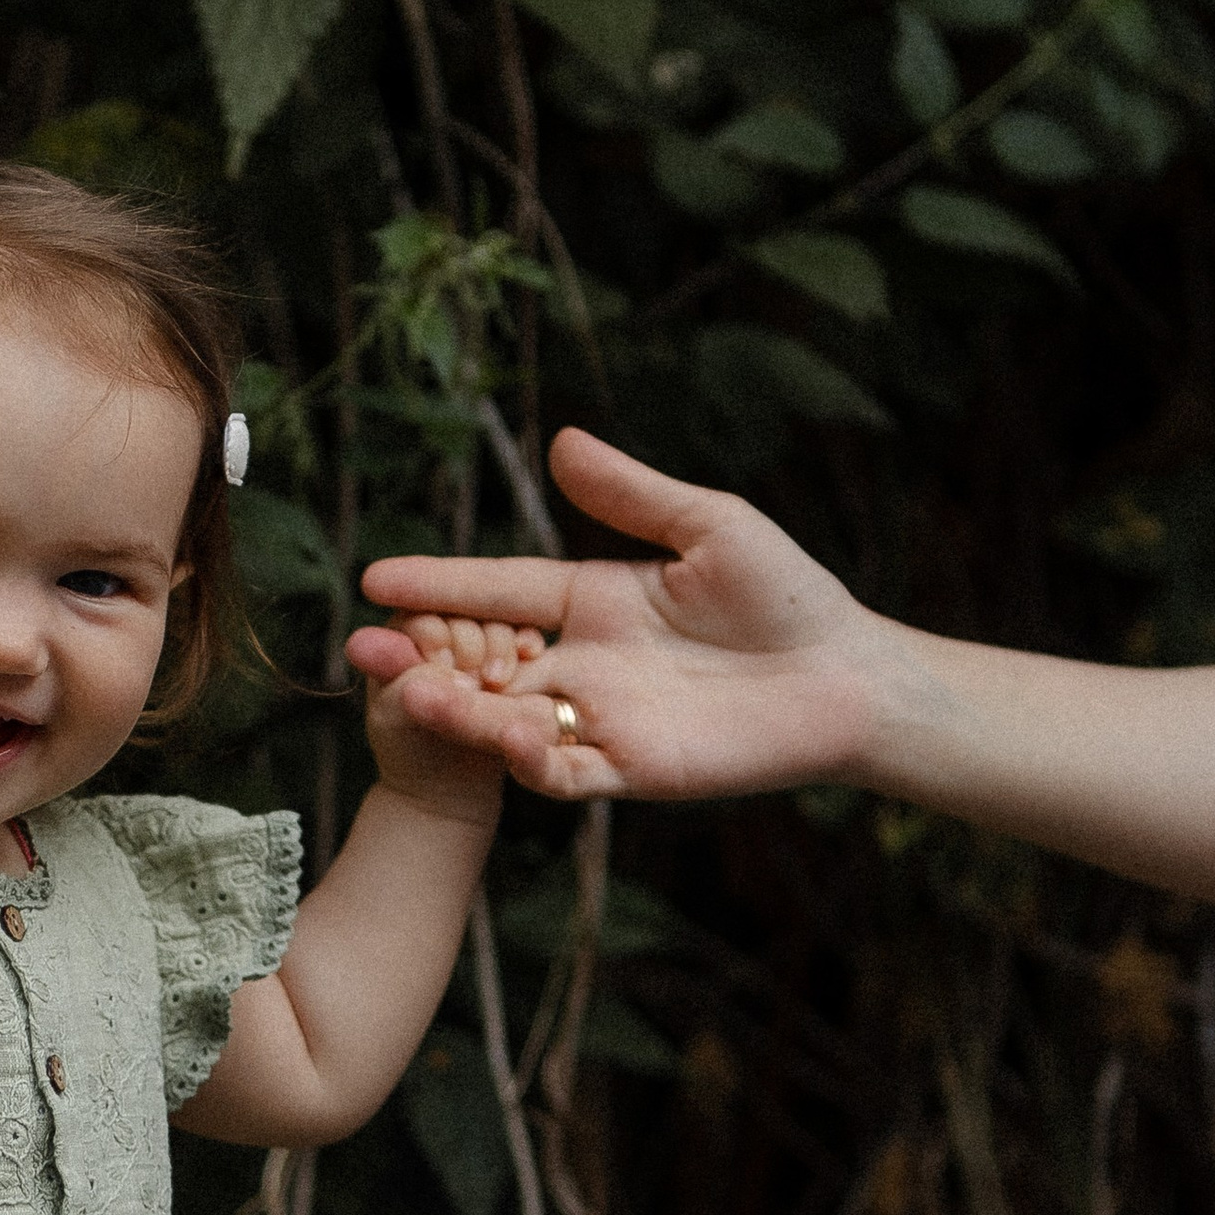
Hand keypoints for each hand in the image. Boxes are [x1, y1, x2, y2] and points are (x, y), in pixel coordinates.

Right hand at [346, 427, 881, 801]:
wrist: (847, 674)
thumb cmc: (787, 594)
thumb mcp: (708, 526)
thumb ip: (631, 494)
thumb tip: (560, 443)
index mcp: (592, 600)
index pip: (497, 592)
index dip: (438, 587)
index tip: (374, 579)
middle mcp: (585, 663)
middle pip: (484, 664)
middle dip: (423, 660)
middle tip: (367, 651)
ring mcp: (604, 720)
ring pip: (508, 722)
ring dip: (460, 713)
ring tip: (415, 695)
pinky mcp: (633, 768)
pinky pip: (564, 772)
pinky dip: (529, 761)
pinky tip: (507, 737)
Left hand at [361, 617, 540, 821]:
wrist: (444, 785)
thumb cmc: (409, 749)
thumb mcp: (398, 715)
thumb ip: (411, 679)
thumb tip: (445, 662)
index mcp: (402, 631)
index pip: (425, 613)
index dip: (437, 636)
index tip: (442, 666)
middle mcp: (440, 627)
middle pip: (466, 611)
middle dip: (474, 642)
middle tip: (477, 679)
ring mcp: (478, 642)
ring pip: (499, 620)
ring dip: (503, 644)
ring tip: (497, 680)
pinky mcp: (510, 660)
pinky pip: (525, 637)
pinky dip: (528, 641)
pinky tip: (530, 653)